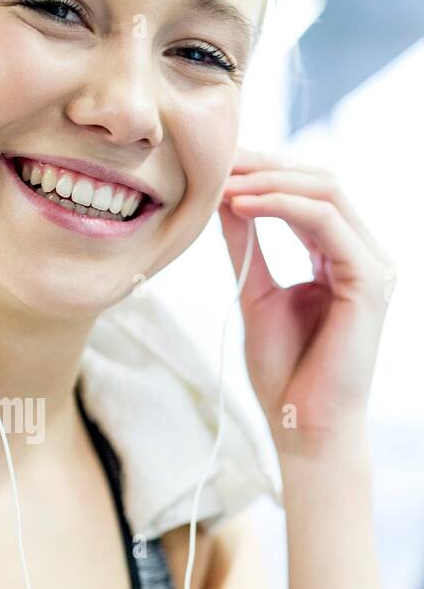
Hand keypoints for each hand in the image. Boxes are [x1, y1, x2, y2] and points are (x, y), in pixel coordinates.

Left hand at [217, 150, 396, 457]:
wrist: (304, 426)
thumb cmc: (284, 372)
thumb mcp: (255, 292)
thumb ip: (246, 243)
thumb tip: (225, 195)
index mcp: (339, 256)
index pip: (307, 193)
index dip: (264, 172)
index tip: (217, 165)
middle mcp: (361, 254)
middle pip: (320, 181)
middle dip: (266, 166)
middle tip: (218, 161)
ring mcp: (371, 265)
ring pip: (327, 191)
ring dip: (270, 180)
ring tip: (223, 183)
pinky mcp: (370, 280)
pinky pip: (327, 222)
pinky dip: (282, 206)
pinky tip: (241, 205)